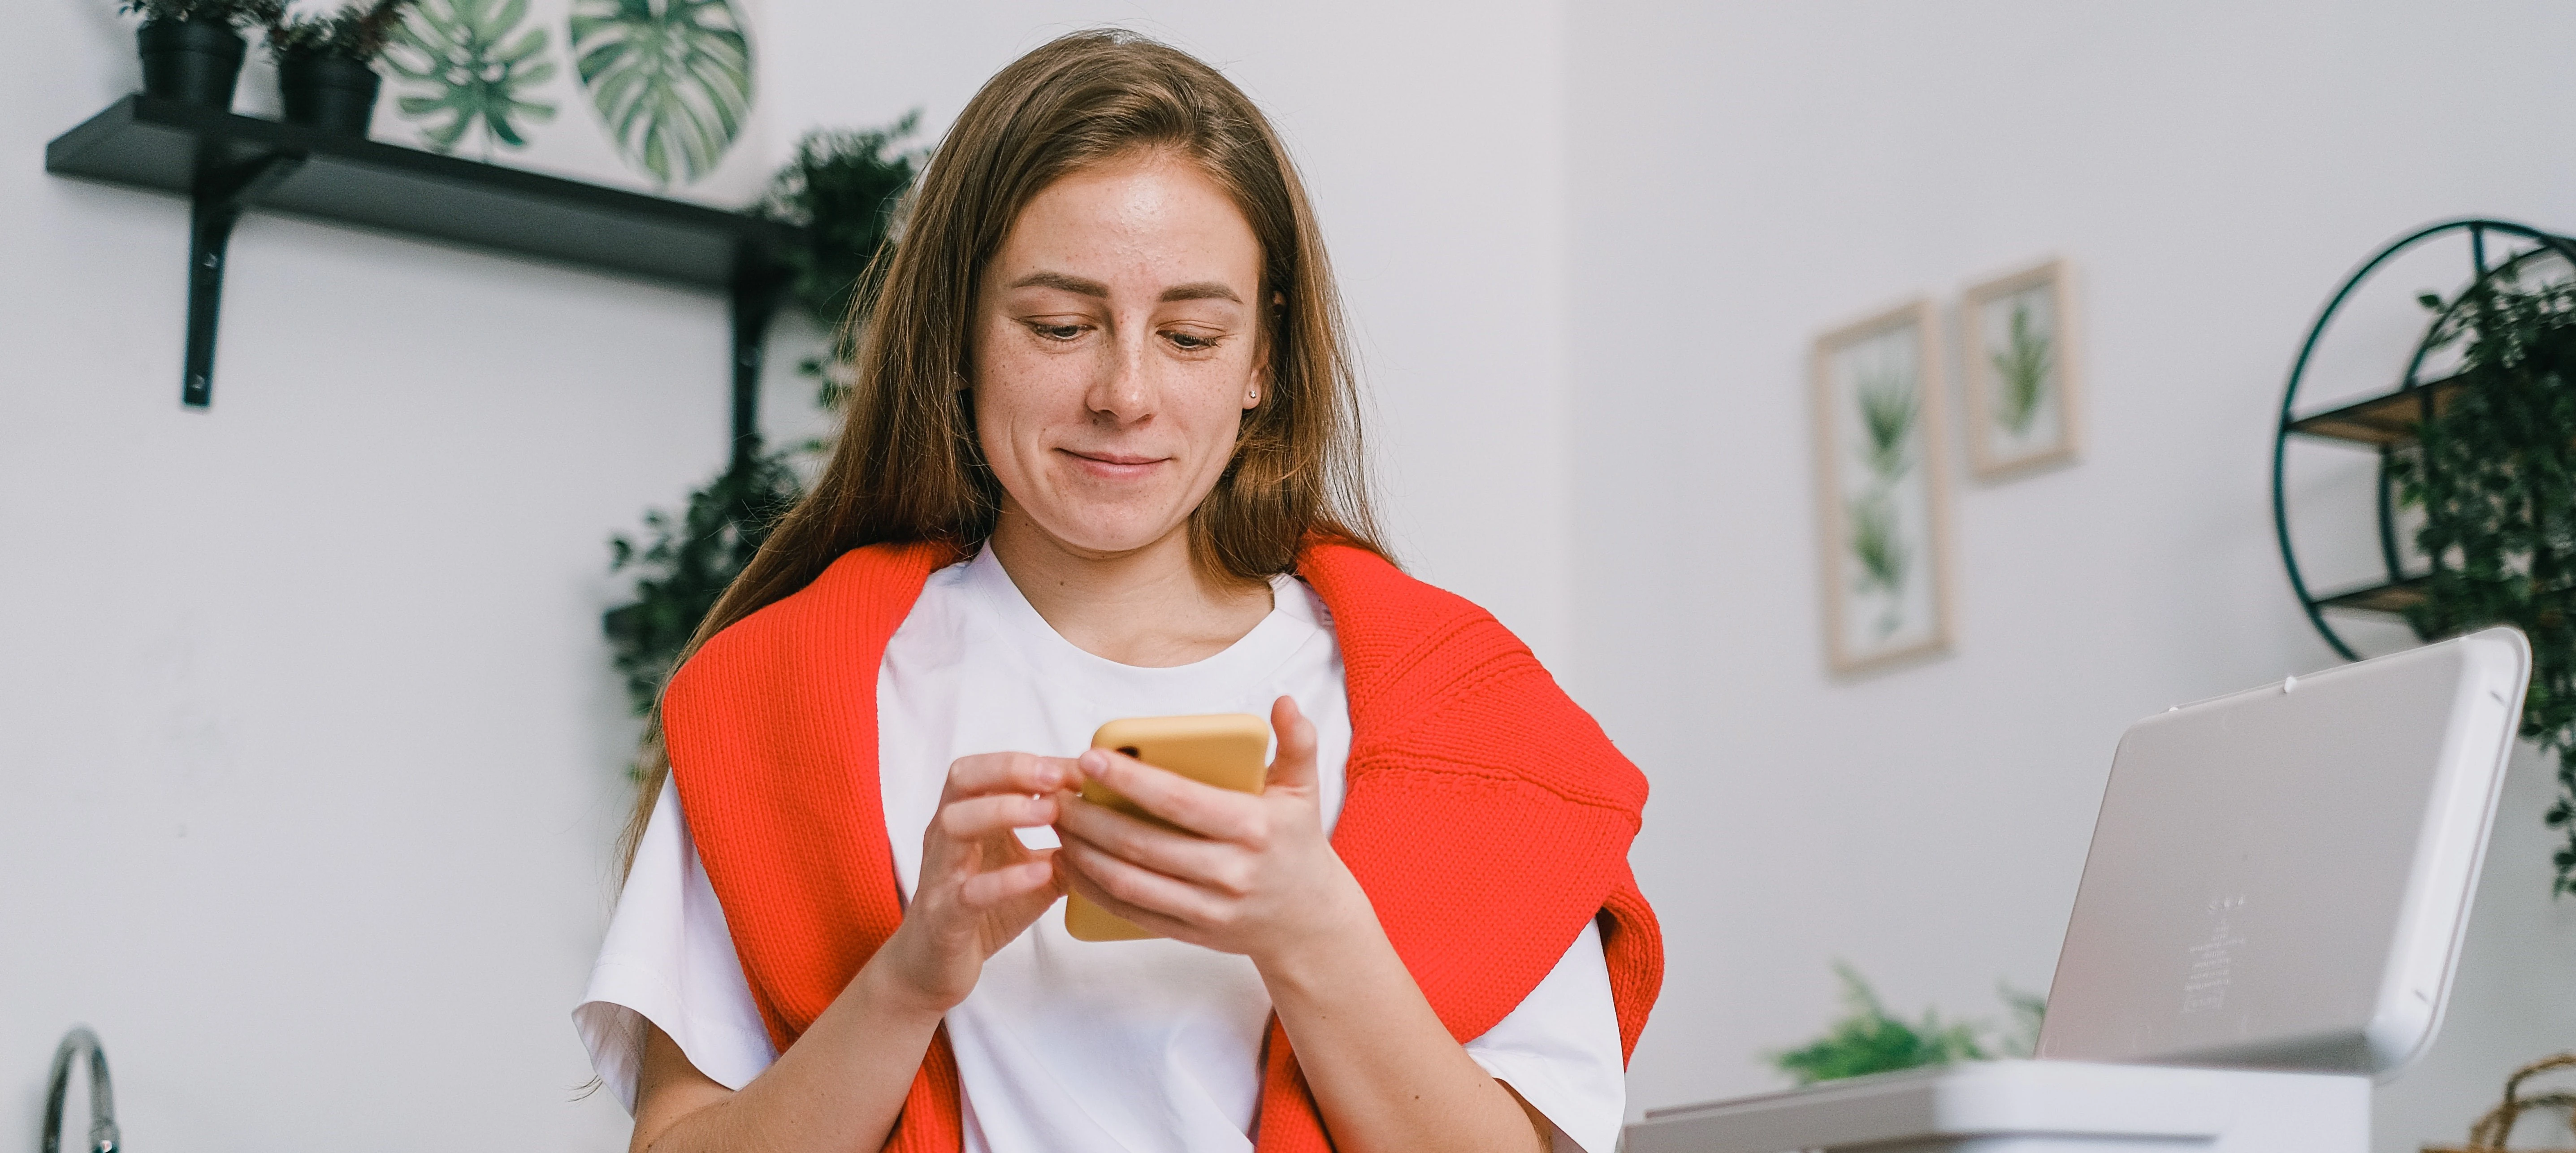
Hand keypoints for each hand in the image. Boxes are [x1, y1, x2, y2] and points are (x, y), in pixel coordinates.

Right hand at [874, 752, 1072, 1013]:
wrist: (934, 969)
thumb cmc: (984, 911)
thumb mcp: (1031, 871)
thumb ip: (1064, 845)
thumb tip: (1113, 821)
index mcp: (966, 818)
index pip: (991, 769)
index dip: (1033, 762)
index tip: (1079, 765)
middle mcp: (946, 836)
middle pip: (963, 779)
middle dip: (1011, 770)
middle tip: (1057, 777)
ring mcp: (941, 874)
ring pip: (955, 824)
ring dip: (1003, 811)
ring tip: (1050, 811)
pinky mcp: (944, 916)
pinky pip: (969, 892)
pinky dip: (1006, 880)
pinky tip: (1041, 872)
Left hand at [1051, 696, 1372, 968]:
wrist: (1309, 922)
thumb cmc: (1296, 844)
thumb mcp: (1304, 791)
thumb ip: (1297, 743)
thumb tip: (1284, 702)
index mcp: (1253, 828)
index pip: (1179, 800)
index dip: (1130, 779)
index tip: (1090, 758)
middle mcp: (1230, 872)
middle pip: (1142, 843)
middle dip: (1090, 818)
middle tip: (1056, 794)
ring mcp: (1209, 909)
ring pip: (1129, 882)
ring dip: (1083, 854)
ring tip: (1058, 826)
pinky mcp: (1191, 934)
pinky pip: (1130, 912)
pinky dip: (1093, 890)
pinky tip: (1072, 865)